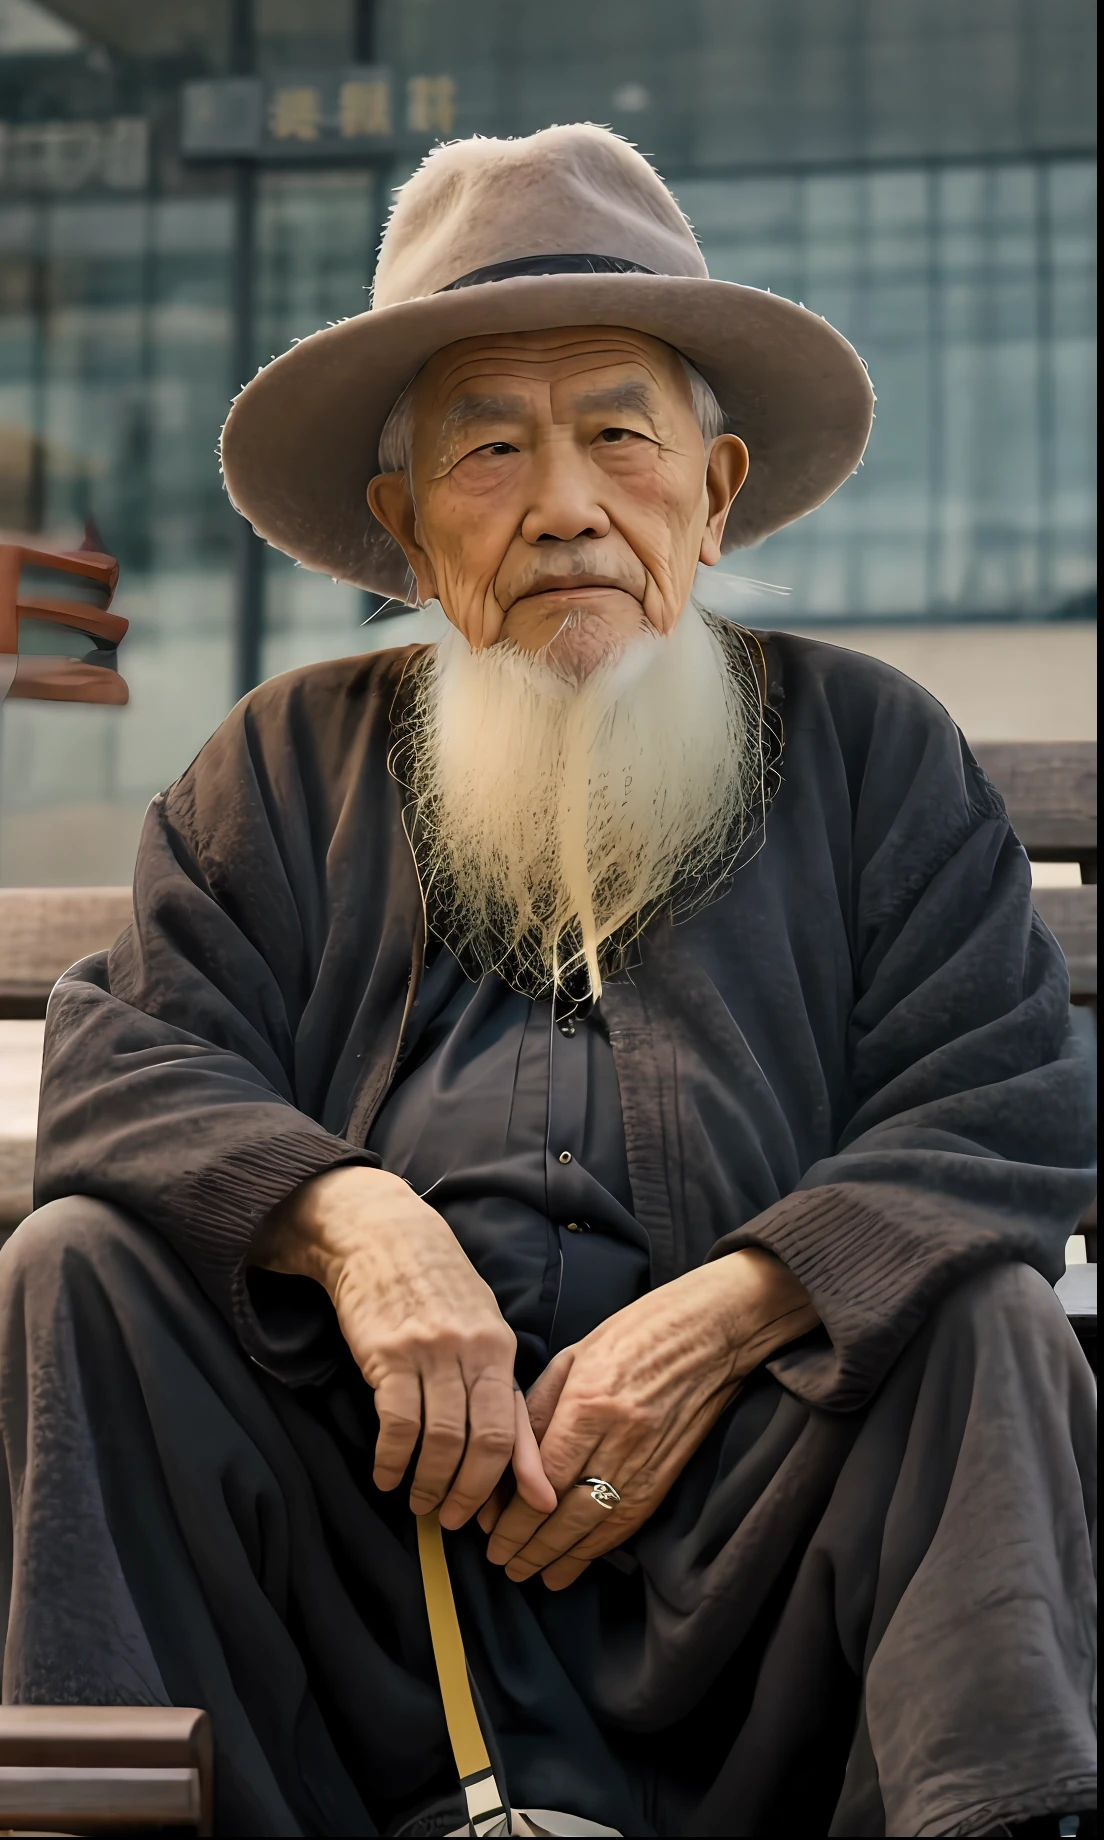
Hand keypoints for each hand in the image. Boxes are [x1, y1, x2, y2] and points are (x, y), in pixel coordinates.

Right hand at [252, 1165, 556, 1528]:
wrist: (380, 1235)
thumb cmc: (436, 1287)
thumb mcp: (479, 1328)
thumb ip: (499, 1389)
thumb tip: (520, 1452)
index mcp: (499, 1348)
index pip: (514, 1428)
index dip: (513, 1481)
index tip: (509, 1517)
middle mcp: (470, 1351)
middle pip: (480, 1443)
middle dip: (469, 1494)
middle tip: (454, 1520)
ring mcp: (429, 1351)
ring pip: (438, 1439)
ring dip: (428, 1483)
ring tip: (419, 1502)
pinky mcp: (387, 1353)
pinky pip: (395, 1422)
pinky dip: (391, 1459)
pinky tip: (386, 1475)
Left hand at [480, 1248, 816, 1589]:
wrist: (710, 1332)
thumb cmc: (636, 1332)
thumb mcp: (574, 1356)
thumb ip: (540, 1408)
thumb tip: (510, 1461)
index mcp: (589, 1403)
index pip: (542, 1476)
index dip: (513, 1512)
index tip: (488, 1529)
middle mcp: (618, 1439)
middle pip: (563, 1510)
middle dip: (527, 1544)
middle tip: (501, 1562)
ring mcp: (646, 1461)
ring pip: (593, 1526)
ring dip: (557, 1556)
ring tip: (528, 1572)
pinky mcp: (667, 1475)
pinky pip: (626, 1524)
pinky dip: (596, 1550)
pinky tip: (571, 1566)